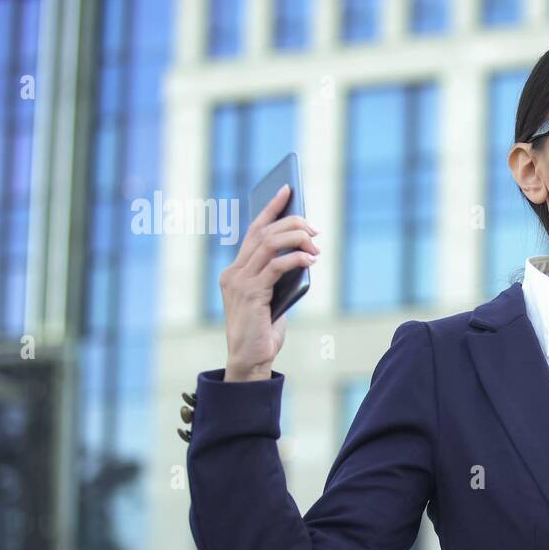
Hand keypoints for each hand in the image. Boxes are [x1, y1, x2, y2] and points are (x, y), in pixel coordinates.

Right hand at [220, 184, 319, 380]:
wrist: (250, 360)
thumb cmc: (264, 331)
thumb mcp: (273, 296)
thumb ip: (279, 276)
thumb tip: (303, 253)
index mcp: (236, 270)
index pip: (253, 230)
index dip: (271, 208)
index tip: (287, 189)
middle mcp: (233, 272)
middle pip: (263, 233)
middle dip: (291, 223)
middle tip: (314, 228)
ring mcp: (239, 283)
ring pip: (269, 245)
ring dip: (296, 239)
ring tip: (315, 244)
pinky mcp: (251, 295)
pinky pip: (276, 267)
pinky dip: (296, 258)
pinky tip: (311, 260)